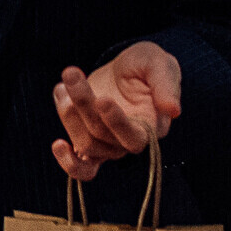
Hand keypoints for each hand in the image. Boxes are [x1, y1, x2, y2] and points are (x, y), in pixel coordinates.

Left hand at [50, 41, 182, 181]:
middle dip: (83, 102)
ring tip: (64, 85)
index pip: (133, 136)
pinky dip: (68, 162)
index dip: (116, 121)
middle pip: (101, 135)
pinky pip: (81, 168)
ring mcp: (108, 146)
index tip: (103, 98)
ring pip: (85, 144)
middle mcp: (128, 142)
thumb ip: (166, 83)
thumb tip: (173, 110)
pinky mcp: (90, 143)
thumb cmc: (145, 65)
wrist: (126, 69)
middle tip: (71, 73)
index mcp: (151, 127)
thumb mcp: (158, 63)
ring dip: (68, 114)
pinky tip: (57, 145)